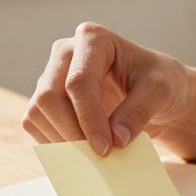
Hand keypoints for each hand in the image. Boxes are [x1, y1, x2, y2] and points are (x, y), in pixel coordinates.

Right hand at [23, 23, 195, 155]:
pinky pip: (34, 124)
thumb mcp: (160, 92)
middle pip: (50, 97)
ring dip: (61, 141)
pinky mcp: (44, 98)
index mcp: (93, 38)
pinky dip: (53, 143)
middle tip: (98, 157)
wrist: (152, 92)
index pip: (79, 82)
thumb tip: (115, 139)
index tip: (106, 148)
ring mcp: (50, 75)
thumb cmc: (158, 82)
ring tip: (92, 156)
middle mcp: (65, 52)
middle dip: (72, 133)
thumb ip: (138, 111)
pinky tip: (80, 152)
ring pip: (37, 112)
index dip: (89, 118)